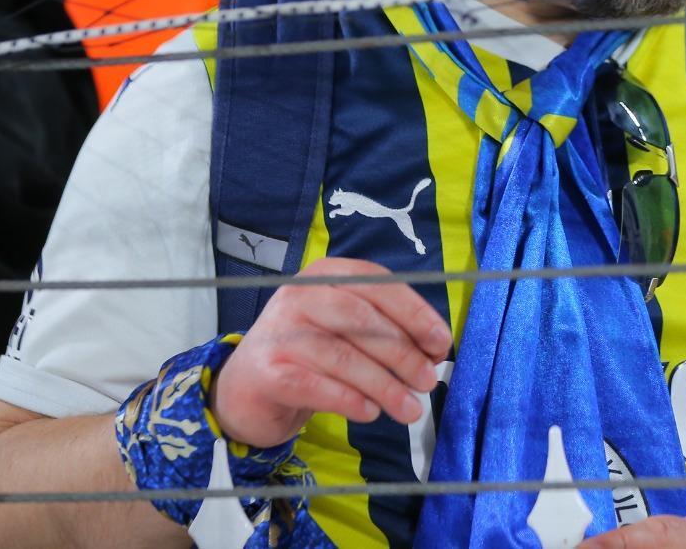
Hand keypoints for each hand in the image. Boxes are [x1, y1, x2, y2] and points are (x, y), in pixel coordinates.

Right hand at [207, 257, 451, 448]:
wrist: (245, 390)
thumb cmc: (309, 355)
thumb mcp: (347, 332)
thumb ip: (386, 331)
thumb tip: (434, 351)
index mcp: (327, 274)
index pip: (378, 285)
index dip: (414, 313)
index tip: (440, 344)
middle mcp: (300, 295)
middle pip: (361, 319)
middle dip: (403, 353)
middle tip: (427, 382)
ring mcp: (279, 331)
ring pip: (343, 356)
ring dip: (384, 385)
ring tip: (409, 408)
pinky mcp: (267, 371)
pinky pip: (316, 385)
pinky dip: (349, 400)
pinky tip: (370, 412)